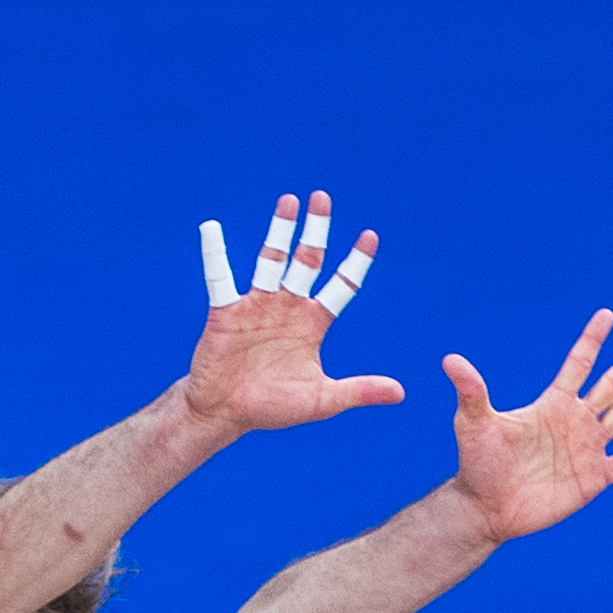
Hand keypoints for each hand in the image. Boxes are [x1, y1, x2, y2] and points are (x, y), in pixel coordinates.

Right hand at [183, 190, 405, 433]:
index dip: (355, 262)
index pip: (340, 286)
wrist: (227, 414)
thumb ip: (359, 390)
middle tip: (323, 198)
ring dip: (281, 231)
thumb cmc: (274, 407)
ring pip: (272, 260)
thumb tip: (401, 393)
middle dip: (316, 231)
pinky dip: (215, 254)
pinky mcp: (226, 312)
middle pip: (306, 261)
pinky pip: (220, 278)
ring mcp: (257, 305)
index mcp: (313, 324)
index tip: (370, 236)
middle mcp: (288, 308)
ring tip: (290, 200)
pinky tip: (211, 228)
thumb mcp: (324, 400)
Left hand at [442, 314, 612, 542]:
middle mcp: (574, 422)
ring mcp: (588, 449)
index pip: (578, 365)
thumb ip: (471, 392)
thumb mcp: (473, 424)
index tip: (607, 315)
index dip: (592, 340)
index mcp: (552, 404)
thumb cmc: (478, 464)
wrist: (488, 508)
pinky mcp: (595, 478)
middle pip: (611, 385)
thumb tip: (449, 361)